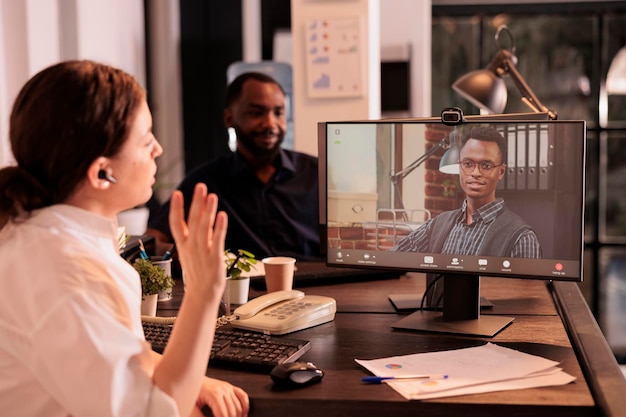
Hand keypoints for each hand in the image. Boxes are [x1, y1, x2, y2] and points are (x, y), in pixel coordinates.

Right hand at [169, 183, 227, 300]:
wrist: (202, 294)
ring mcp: (202, 252)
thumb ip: (192, 234)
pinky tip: (222, 215)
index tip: (176, 193)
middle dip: (196, 203)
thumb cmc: (197, 272)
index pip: (176, 224)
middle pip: (192, 221)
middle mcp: (191, 247)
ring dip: (208, 211)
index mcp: (183, 245)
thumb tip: (198, 215)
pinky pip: (217, 240)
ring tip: (212, 196)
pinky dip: (219, 228)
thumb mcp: (189, 251)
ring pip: (204, 228)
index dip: (176, 208)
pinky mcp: (214, 258)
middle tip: (200, 186)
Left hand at [190, 377, 249, 416]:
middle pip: (232, 411)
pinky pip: (242, 396)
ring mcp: (228, 387)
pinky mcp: (230, 387)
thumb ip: (198, 416)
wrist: (191, 377)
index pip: (222, 414)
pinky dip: (245, 406)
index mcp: (213, 394)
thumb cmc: (190, 391)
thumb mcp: (191, 407)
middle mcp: (223, 389)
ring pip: (238, 406)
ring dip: (238, 416)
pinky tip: (243, 414)